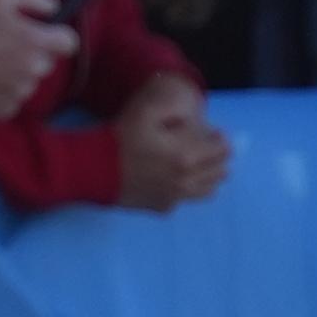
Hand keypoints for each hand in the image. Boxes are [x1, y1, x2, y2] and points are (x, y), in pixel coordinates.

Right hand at [0, 0, 76, 121]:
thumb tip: (53, 5)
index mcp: (36, 41)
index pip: (70, 42)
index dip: (57, 35)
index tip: (44, 33)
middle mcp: (33, 70)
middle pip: (46, 62)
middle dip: (31, 52)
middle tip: (2, 43)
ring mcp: (19, 93)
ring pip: (28, 80)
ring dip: (15, 72)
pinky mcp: (4, 109)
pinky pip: (12, 97)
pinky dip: (1, 89)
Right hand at [115, 75, 229, 212]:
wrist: (93, 170)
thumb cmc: (121, 138)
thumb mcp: (146, 111)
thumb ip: (175, 109)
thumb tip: (196, 115)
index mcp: (187, 156)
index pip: (223, 150)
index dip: (220, 138)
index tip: (210, 132)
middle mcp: (187, 181)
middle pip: (220, 172)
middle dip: (217, 157)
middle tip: (203, 146)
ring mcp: (176, 198)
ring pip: (209, 189)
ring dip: (208, 175)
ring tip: (195, 163)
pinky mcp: (164, 207)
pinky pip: (187, 199)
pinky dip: (189, 188)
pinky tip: (174, 177)